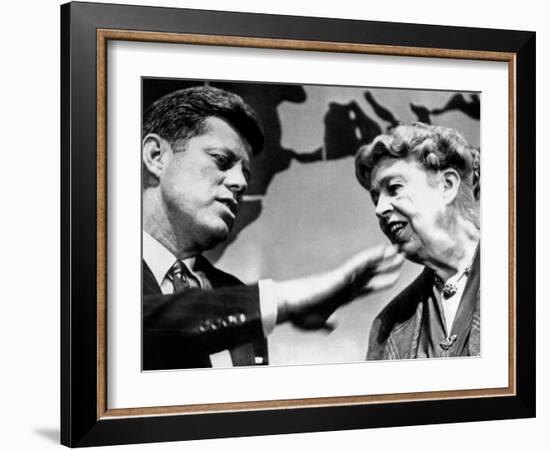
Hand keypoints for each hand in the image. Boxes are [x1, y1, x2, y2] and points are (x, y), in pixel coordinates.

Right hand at [275, 245, 403, 328]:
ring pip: (368, 265)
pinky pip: (358, 264)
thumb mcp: (316, 322)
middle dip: (389, 264)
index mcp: (343, 294)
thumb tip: (333, 325)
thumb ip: (326, 323)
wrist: (287, 305)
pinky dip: (371, 257)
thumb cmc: (298, 311)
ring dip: (385, 257)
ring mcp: (343, 278)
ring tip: (399, 249)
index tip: (396, 274)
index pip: (368, 285)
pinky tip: (382, 250)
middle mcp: (345, 283)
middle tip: (404, 253)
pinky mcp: (338, 275)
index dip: (383, 279)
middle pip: (372, 272)